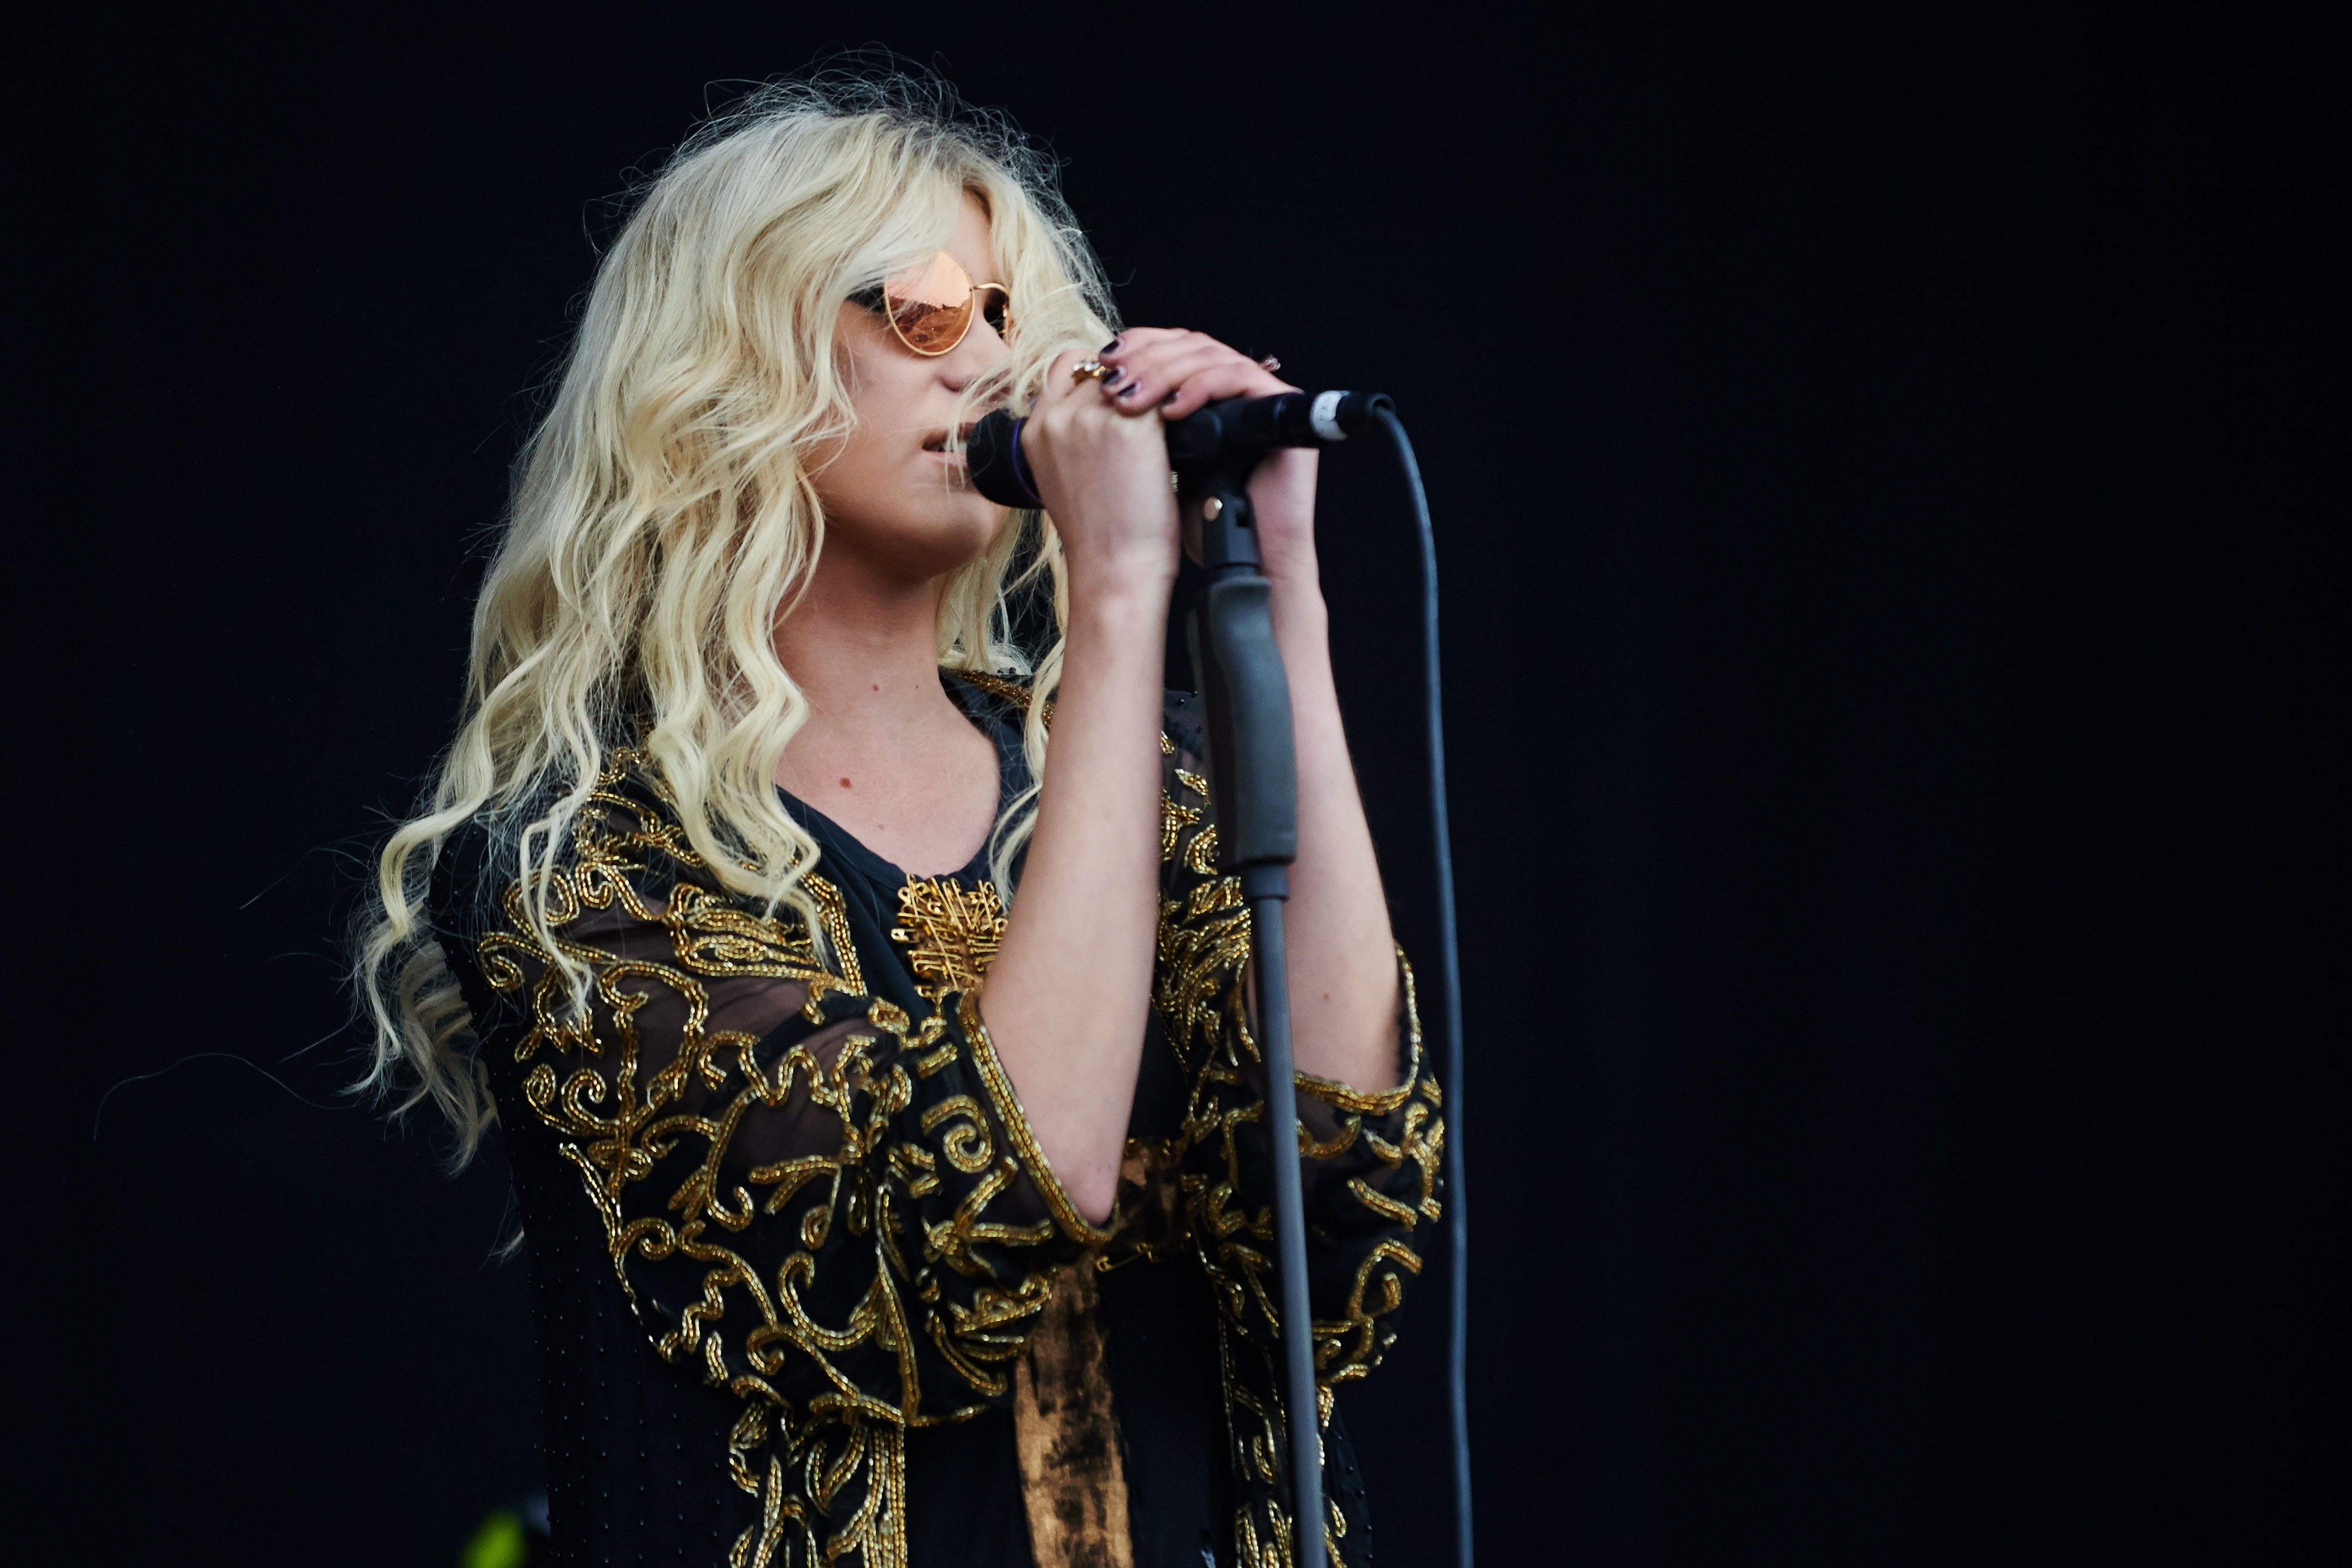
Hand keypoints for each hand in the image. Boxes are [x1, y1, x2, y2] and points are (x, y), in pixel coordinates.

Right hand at [1018, 346, 1183, 599]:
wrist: (1115, 570)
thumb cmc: (1098, 538)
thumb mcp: (1061, 480)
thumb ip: (1070, 439)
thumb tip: (1102, 412)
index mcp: (1034, 431)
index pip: (1066, 367)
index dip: (1099, 373)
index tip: (1125, 391)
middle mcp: (1056, 417)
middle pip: (1102, 369)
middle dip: (1133, 382)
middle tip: (1162, 401)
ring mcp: (1090, 417)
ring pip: (1135, 375)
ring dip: (1156, 388)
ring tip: (1179, 409)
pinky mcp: (1130, 425)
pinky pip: (1162, 391)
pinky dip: (1178, 401)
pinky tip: (1191, 422)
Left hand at [1096, 329, 1321, 591]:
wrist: (1239, 558)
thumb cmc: (1194, 522)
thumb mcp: (1147, 464)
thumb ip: (1131, 423)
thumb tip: (1095, 383)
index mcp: (1205, 393)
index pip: (1172, 345)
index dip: (1137, 345)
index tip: (1103, 362)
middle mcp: (1234, 386)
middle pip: (1189, 342)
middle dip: (1146, 357)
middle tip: (1113, 381)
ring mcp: (1260, 391)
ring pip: (1210, 354)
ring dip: (1165, 371)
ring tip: (1132, 401)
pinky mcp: (1281, 402)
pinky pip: (1238, 376)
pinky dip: (1200, 388)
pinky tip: (1171, 412)